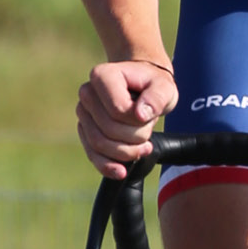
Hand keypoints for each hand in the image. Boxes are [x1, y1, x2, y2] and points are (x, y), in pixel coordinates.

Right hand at [77, 58, 177, 178]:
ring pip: (99, 144)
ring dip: (125, 152)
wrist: (143, 87)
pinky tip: (121, 171)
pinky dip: (106, 166)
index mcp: (102, 76)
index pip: (118, 110)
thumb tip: (141, 114)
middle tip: (149, 131)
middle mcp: (87, 93)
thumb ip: (157, 97)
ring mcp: (83, 112)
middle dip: (135, 137)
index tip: (149, 115)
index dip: (137, 120)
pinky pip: (91, 153)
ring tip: (144, 147)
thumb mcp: (164, 86)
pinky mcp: (85, 130)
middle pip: (108, 129)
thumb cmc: (153, 85)